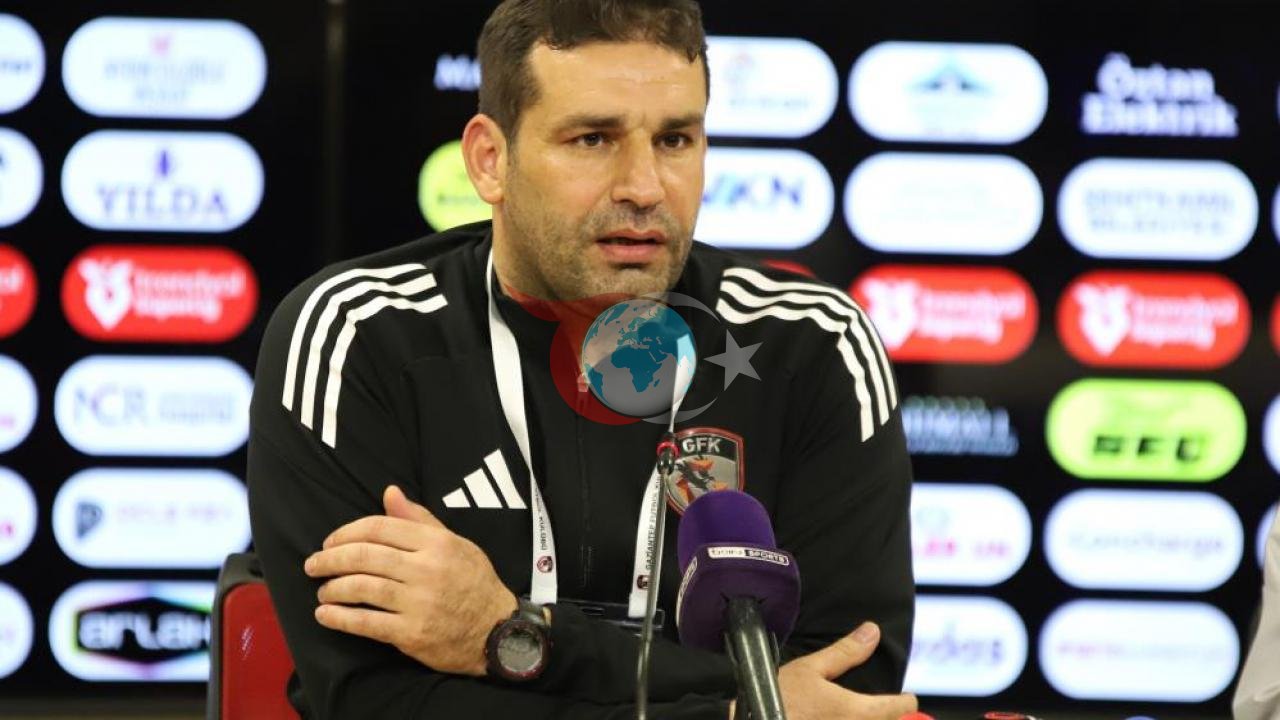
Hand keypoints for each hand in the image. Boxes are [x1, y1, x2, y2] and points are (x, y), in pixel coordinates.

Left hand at [304, 485, 517, 675]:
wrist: (497, 630)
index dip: (347, 532)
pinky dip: (341, 618)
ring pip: (362, 587)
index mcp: (436, 543)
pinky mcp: (412, 633)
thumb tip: (390, 492)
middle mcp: (426, 569)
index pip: (380, 527)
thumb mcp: (455, 543)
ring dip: (333, 588)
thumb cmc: (474, 583)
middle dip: (331, 559)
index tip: (330, 541)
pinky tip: (325, 615)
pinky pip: (367, 623)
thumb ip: (419, 519)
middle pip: (365, 556)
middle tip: (313, 564)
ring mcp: (419, 602)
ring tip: (322, 590)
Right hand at [730, 622, 916, 719]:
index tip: (907, 697)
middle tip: (883, 710)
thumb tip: (871, 631)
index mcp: (856, 711)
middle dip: (887, 717)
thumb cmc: (776, 699)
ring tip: (854, 714)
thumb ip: (844, 652)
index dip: (904, 700)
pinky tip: (830, 718)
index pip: (898, 708)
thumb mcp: (810, 669)